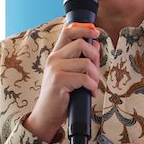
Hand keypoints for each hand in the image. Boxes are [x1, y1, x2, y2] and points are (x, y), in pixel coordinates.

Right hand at [23, 23, 101, 142]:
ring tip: (93, 85)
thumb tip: (95, 42)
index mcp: (56, 54)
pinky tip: (90, 93)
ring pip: (86, 63)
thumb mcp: (71, 73)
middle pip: (81, 44)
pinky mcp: (59, 80)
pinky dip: (92, 86)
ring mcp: (55, 69)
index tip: (96, 33)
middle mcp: (54, 58)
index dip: (84, 29)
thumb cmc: (61, 95)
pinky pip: (84, 78)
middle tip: (95, 71)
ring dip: (95, 76)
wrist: (46, 115)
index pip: (68, 31)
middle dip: (95, 57)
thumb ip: (81, 58)